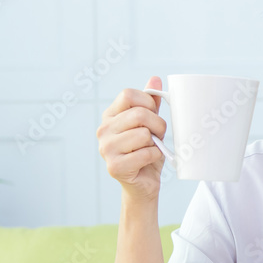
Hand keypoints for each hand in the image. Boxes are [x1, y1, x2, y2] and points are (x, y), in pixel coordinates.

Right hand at [96, 76, 168, 201]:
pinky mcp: (114, 167)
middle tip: (158, 135)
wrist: (143, 184)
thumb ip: (151, 103)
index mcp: (110, 116)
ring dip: (156, 143)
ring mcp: (106, 149)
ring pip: (144, 134)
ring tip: (151, 149)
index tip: (153, 114)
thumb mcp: (150, 124)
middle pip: (139, 114)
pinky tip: (149, 161)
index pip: (128, 95)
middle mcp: (103, 130)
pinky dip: (155, 156)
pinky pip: (146, 153)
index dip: (148, 102)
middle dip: (158, 124)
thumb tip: (155, 79)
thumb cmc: (146, 151)